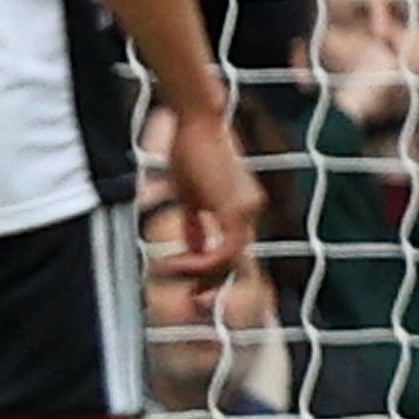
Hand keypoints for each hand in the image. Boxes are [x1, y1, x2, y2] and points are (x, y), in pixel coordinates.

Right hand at [152, 105, 265, 291]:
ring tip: (167, 269)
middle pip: (234, 262)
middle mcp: (252, 211)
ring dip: (197, 274)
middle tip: (189, 297)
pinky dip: (198, 264)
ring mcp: (248, 211)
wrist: (197, 121)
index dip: (212, 273)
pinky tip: (173, 262)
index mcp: (243, 207)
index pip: (233, 251)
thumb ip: (196, 223)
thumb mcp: (191, 194)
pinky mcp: (235, 210)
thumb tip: (195, 248)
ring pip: (228, 262)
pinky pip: (221, 253)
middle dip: (209, 282)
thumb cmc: (190, 148)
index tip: (192, 289)